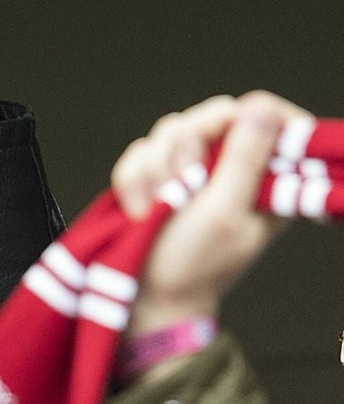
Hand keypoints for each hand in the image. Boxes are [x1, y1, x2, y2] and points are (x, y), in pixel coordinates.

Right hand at [112, 91, 305, 337]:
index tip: (223, 131)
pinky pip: (138, 152)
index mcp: (267, 179)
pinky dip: (132, 179)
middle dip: (187, 147)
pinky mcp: (155, 177)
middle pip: (213, 116)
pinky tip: (137, 209)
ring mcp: (190, 171)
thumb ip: (244, 158)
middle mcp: (230, 168)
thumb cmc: (192, 264)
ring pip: (170, 131)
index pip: (272, 117)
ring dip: (154, 169)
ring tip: (152, 205)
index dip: (247, 115)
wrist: (143, 297)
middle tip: (179, 181)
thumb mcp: (224, 212)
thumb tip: (260, 106)